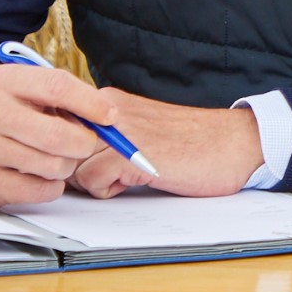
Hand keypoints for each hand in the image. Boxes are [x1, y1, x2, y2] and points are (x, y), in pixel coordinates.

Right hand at [0, 62, 153, 209]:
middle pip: (60, 134)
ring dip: (64, 166)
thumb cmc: (2, 119)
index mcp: (6, 81)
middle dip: (83, 144)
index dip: (91, 103)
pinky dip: (50, 187)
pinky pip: (40, 189)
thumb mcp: (25, 95)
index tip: (110, 117)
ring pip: (53, 165)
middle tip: (82, 145)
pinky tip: (37, 176)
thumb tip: (108, 119)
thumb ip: (65, 100)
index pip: (58, 86)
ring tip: (51, 159)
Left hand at [57, 89, 263, 197]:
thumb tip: (63, 159)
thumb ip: (103, 136)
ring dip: (92, 180)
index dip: (62, 149)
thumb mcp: (140, 128)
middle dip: (73, 167)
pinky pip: (91, 181)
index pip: (55, 124)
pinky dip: (109, 190)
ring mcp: (119, 132)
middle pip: (57, 147)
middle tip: (105, 174)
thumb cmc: (191, 141)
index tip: (81, 161)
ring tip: (124, 177)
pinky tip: (136, 182)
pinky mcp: (130, 156)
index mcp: (109, 102)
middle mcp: (109, 111)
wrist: (236, 142)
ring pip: (69, 165)